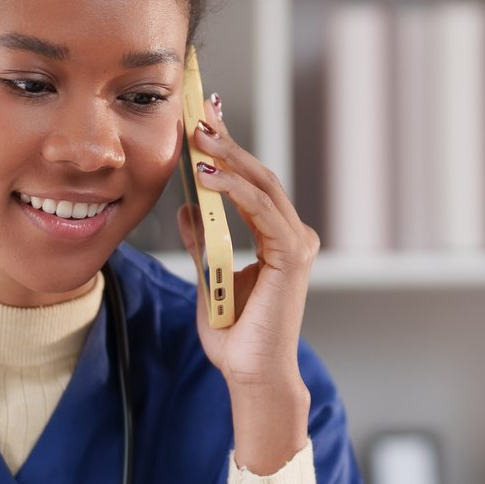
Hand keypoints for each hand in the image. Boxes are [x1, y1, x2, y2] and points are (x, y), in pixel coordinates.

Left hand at [178, 95, 315, 472]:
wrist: (251, 373)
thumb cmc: (235, 334)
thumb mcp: (210, 275)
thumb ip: (205, 240)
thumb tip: (188, 207)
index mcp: (277, 237)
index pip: (251, 182)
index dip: (228, 150)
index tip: (203, 119)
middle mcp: (292, 235)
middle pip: (258, 175)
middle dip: (227, 141)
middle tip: (199, 111)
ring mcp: (296, 243)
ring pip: (261, 185)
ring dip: (228, 157)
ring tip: (198, 135)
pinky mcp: (292, 254)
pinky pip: (261, 210)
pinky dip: (233, 189)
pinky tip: (207, 176)